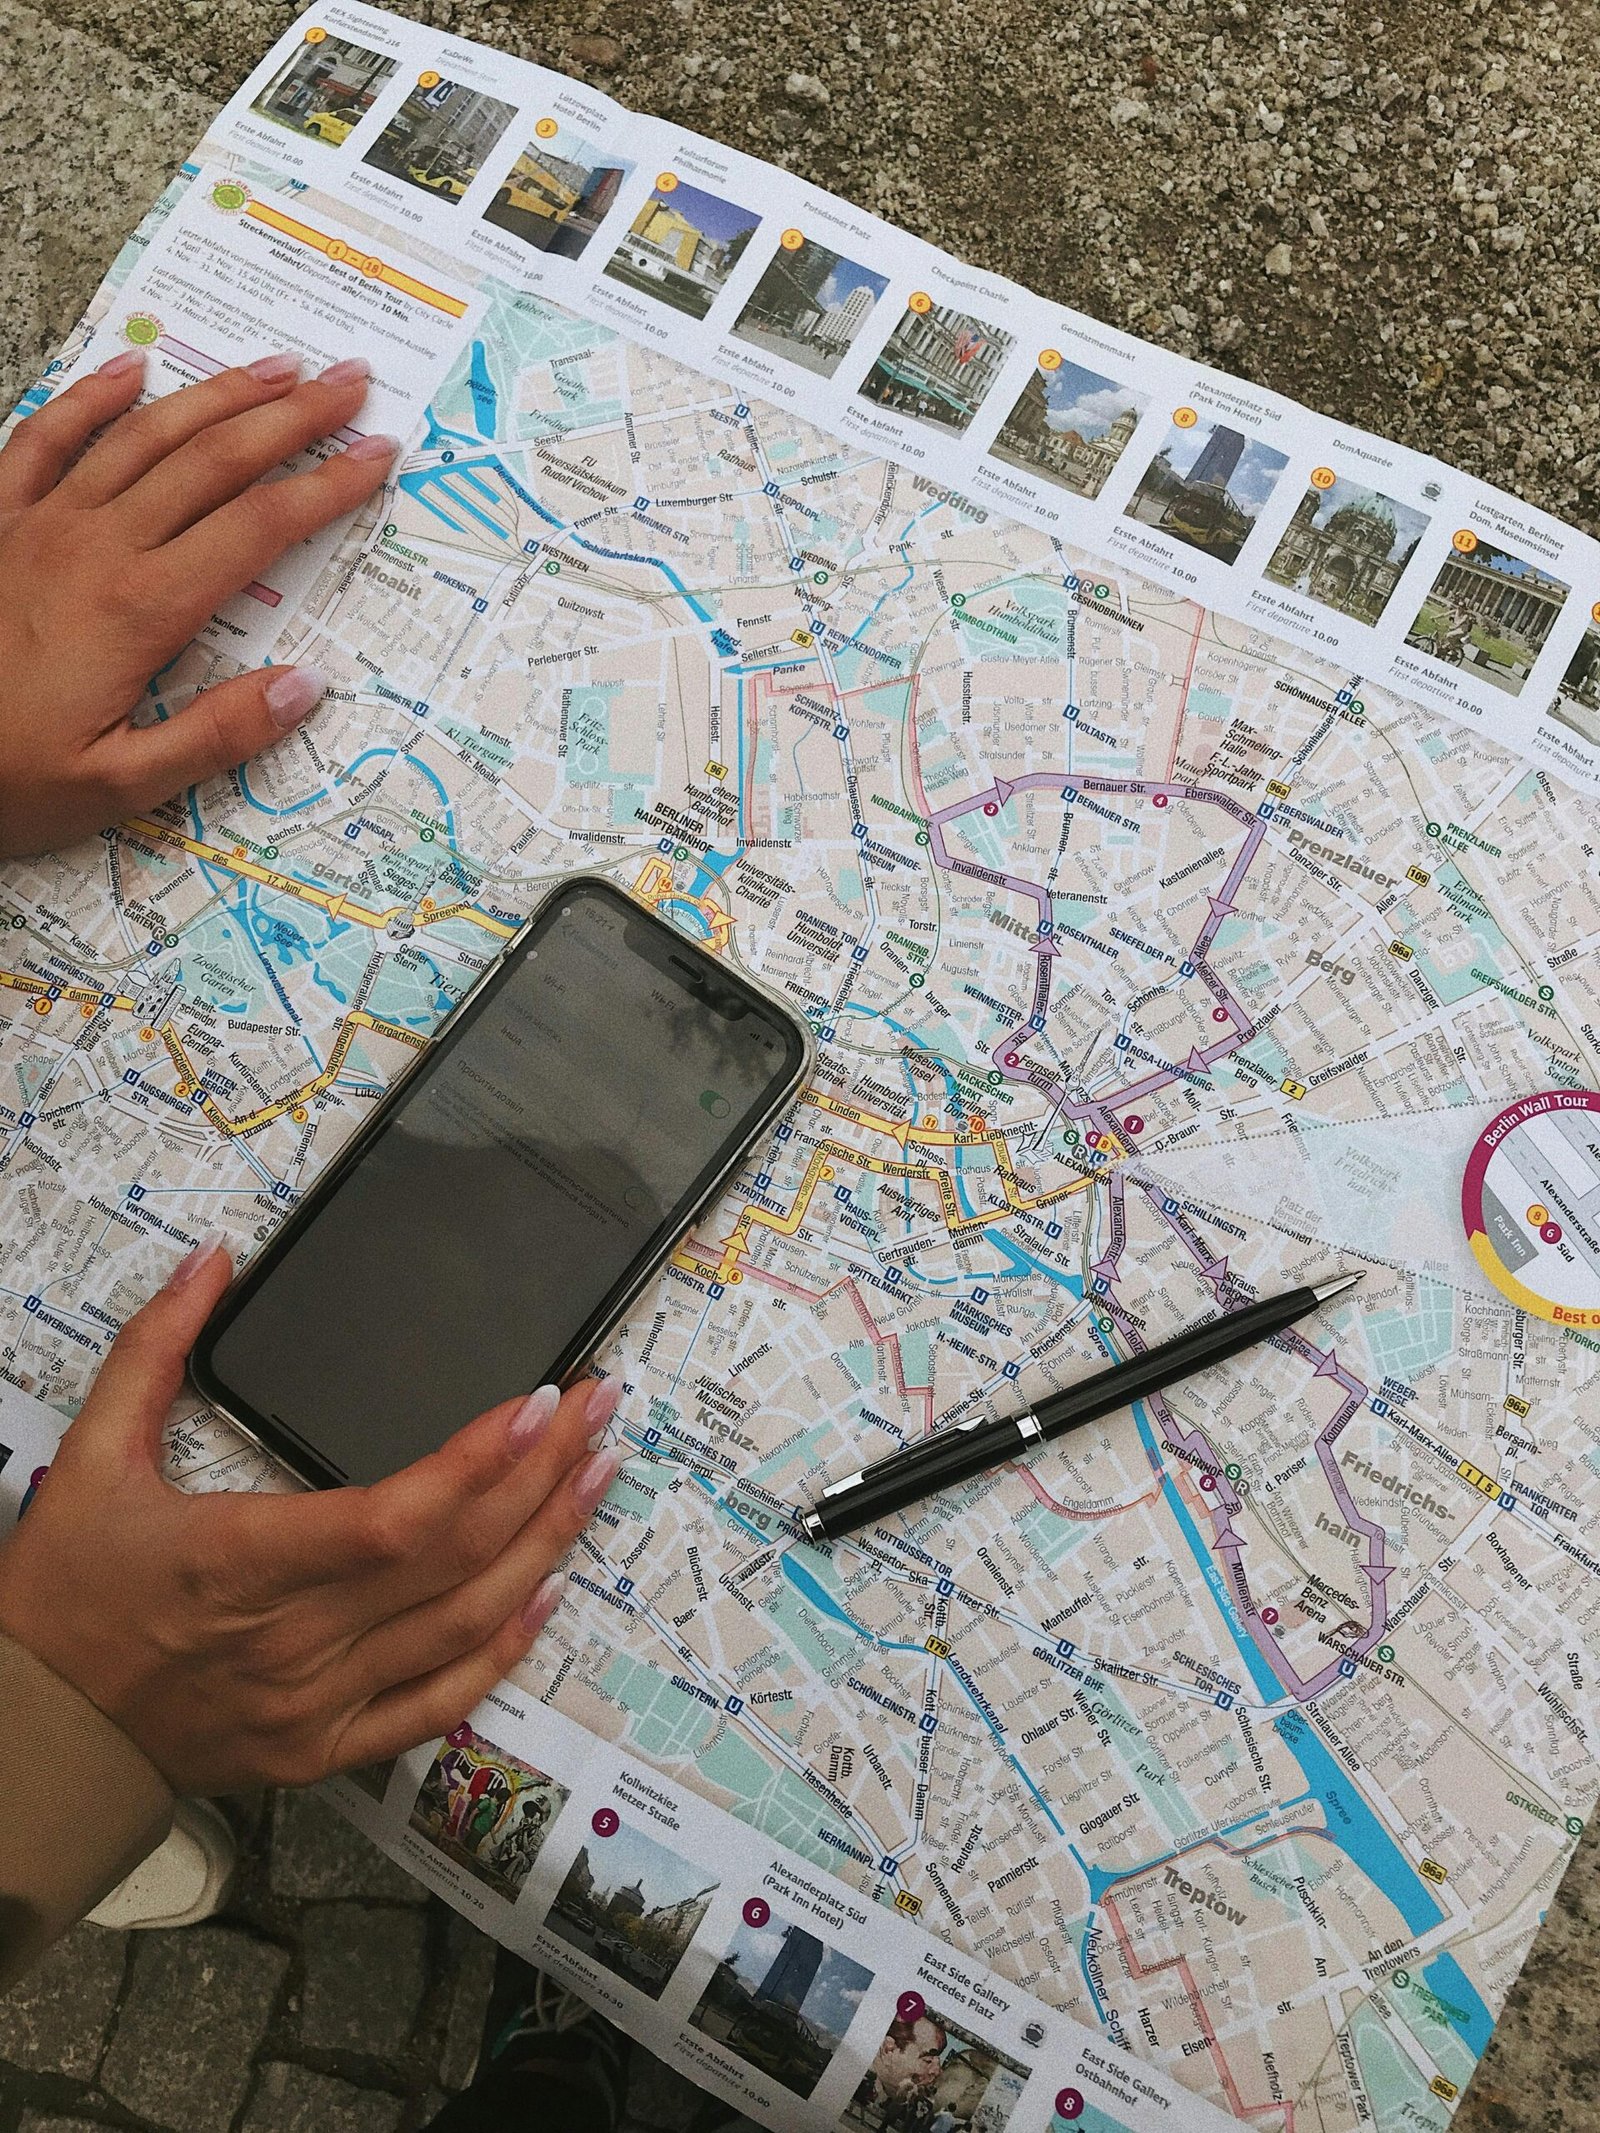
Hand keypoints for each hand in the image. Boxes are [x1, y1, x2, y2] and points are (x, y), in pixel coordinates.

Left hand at [0, 348, 399, 858]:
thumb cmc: (6, 776)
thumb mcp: (120, 784)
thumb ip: (217, 735)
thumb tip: (305, 686)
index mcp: (141, 608)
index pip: (260, 527)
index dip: (328, 486)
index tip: (379, 455)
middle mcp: (97, 546)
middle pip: (215, 460)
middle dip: (293, 416)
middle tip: (351, 382)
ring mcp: (41, 523)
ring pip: (145, 434)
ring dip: (218, 394)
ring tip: (277, 366)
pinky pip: (46, 437)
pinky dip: (93, 397)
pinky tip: (133, 369)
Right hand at [0, 1243, 623, 1794]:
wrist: (30, 1733)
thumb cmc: (63, 1595)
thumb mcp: (91, 1456)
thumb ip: (155, 1350)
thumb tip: (213, 1260)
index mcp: (241, 1563)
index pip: (393, 1517)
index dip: (478, 1464)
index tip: (541, 1404)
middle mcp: (295, 1639)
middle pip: (454, 1557)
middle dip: (543, 1476)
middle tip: (604, 1410)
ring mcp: (317, 1701)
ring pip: (462, 1622)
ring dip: (545, 1545)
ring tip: (599, 1474)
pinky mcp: (324, 1747)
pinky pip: (436, 1703)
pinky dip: (502, 1650)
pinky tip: (549, 1590)